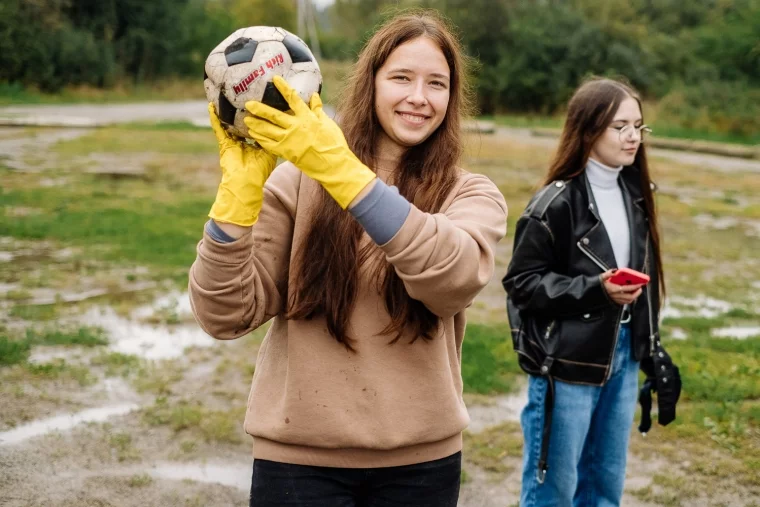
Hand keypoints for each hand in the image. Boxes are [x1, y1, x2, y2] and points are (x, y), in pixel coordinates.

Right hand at [208, 103, 276, 226]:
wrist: (247, 183)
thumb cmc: (260, 171)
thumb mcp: (270, 152)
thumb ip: (274, 139)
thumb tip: (284, 127)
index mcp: (254, 144)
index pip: (256, 127)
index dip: (258, 116)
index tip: (261, 103)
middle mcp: (242, 142)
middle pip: (241, 123)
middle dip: (242, 110)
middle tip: (243, 94)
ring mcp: (232, 142)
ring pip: (229, 123)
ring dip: (226, 111)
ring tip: (224, 96)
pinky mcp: (224, 144)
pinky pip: (218, 128)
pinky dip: (214, 117)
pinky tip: (210, 105)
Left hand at [243, 76, 375, 208]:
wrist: (333, 164)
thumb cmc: (334, 144)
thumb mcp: (328, 124)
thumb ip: (318, 110)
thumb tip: (314, 96)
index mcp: (307, 118)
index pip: (293, 99)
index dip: (283, 88)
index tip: (275, 79)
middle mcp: (296, 127)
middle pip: (274, 115)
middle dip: (260, 109)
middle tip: (248, 104)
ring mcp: (290, 140)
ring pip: (268, 130)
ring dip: (256, 125)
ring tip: (246, 120)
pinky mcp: (286, 152)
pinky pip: (270, 145)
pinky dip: (261, 140)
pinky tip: (254, 136)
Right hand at [601, 270, 643, 305]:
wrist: (592, 293)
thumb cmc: (597, 285)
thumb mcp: (602, 277)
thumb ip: (609, 273)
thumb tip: (615, 270)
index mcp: (613, 289)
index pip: (627, 288)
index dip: (635, 286)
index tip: (640, 283)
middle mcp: (615, 296)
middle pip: (630, 296)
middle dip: (637, 292)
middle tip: (640, 287)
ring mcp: (615, 300)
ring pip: (628, 300)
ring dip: (634, 296)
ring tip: (637, 291)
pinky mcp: (615, 302)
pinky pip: (625, 303)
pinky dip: (629, 299)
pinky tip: (631, 295)